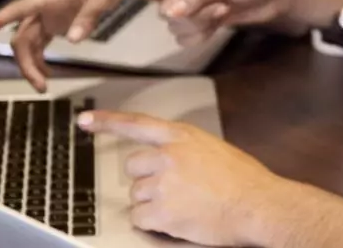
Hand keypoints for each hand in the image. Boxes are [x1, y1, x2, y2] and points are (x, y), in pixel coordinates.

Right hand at [0, 0, 170, 91]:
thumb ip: (90, 16)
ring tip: (44, 85)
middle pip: (22, 36)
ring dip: (31, 64)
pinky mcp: (57, 21)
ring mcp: (50, 14)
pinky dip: (40, 59)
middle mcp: (45, 6)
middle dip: (24, 62)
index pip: (19, 8)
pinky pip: (40, 43)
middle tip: (40, 87)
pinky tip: (48, 74)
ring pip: (29, 42)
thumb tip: (74, 41)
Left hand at [78, 110, 284, 245]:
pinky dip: (153, 222)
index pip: (136, 123)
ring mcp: (164, 183)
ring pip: (137, 195)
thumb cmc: (246, 181)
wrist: (258, 205)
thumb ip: (187, 150)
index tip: (84, 120)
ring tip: (183, 206)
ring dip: (153, 203)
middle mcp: (168, 156)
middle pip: (132, 167)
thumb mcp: (215, 150)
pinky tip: (175, 220)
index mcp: (182, 136)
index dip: (107, 122)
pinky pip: (140, 218)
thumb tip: (173, 161)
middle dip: (145, 179)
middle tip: (169, 189)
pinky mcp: (163, 211)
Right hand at [98, 0, 296, 42]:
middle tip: (219, 6)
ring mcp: (191, 7)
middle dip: (191, 15)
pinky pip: (187, 38)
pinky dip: (204, 35)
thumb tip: (168, 11)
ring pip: (175, 27)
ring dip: (201, 25)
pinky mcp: (201, 22)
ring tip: (224, 10)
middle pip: (165, 12)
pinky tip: (222, 21)